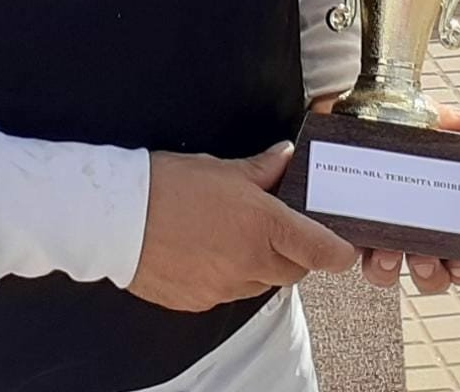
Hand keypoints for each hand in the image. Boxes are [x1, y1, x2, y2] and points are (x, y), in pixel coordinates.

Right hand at [128, 142, 357, 312]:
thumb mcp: (219, 167)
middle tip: (277, 228)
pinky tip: (208, 251)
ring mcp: (226, 288)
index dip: (338, 250)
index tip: (343, 245)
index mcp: (261, 224)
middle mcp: (250, 262)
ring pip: (262, 283)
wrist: (116, 219)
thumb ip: (261, 169)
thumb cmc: (167, 184)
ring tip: (233, 236)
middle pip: (294, 270)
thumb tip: (286, 157)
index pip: (320, 249)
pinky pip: (230, 293)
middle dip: (294, 253)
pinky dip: (229, 276)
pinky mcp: (202, 302)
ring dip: (261, 265)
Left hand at [309, 95, 459, 295]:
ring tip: (385, 251)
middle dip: (431, 273)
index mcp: (434, 211)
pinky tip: (360, 243)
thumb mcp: (421, 118)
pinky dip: (356, 253)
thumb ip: (447, 123)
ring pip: (389, 271)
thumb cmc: (387, 119)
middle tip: (423, 258)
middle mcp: (409, 228)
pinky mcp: (345, 227)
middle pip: (431, 274)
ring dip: (389, 269)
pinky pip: (350, 254)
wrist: (343, 107)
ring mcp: (377, 230)